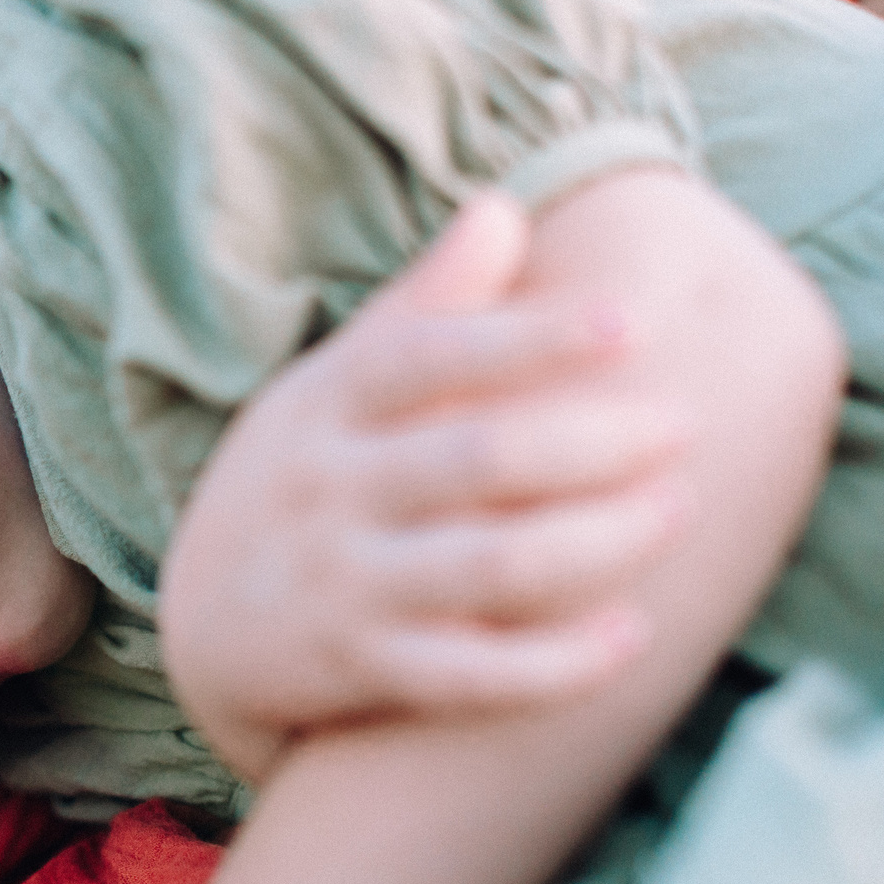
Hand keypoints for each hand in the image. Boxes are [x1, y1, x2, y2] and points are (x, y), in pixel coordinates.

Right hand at [162, 195, 694, 779]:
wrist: (199, 628)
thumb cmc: (300, 483)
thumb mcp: (330, 386)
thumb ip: (423, 306)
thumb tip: (507, 207)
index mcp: (328, 405)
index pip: (426, 357)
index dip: (527, 339)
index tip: (628, 323)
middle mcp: (332, 491)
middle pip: (475, 459)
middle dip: (593, 440)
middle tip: (684, 422)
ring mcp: (345, 585)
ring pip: (487, 566)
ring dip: (597, 541)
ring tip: (678, 510)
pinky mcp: (362, 669)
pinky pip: (470, 676)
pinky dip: (555, 663)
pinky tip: (632, 635)